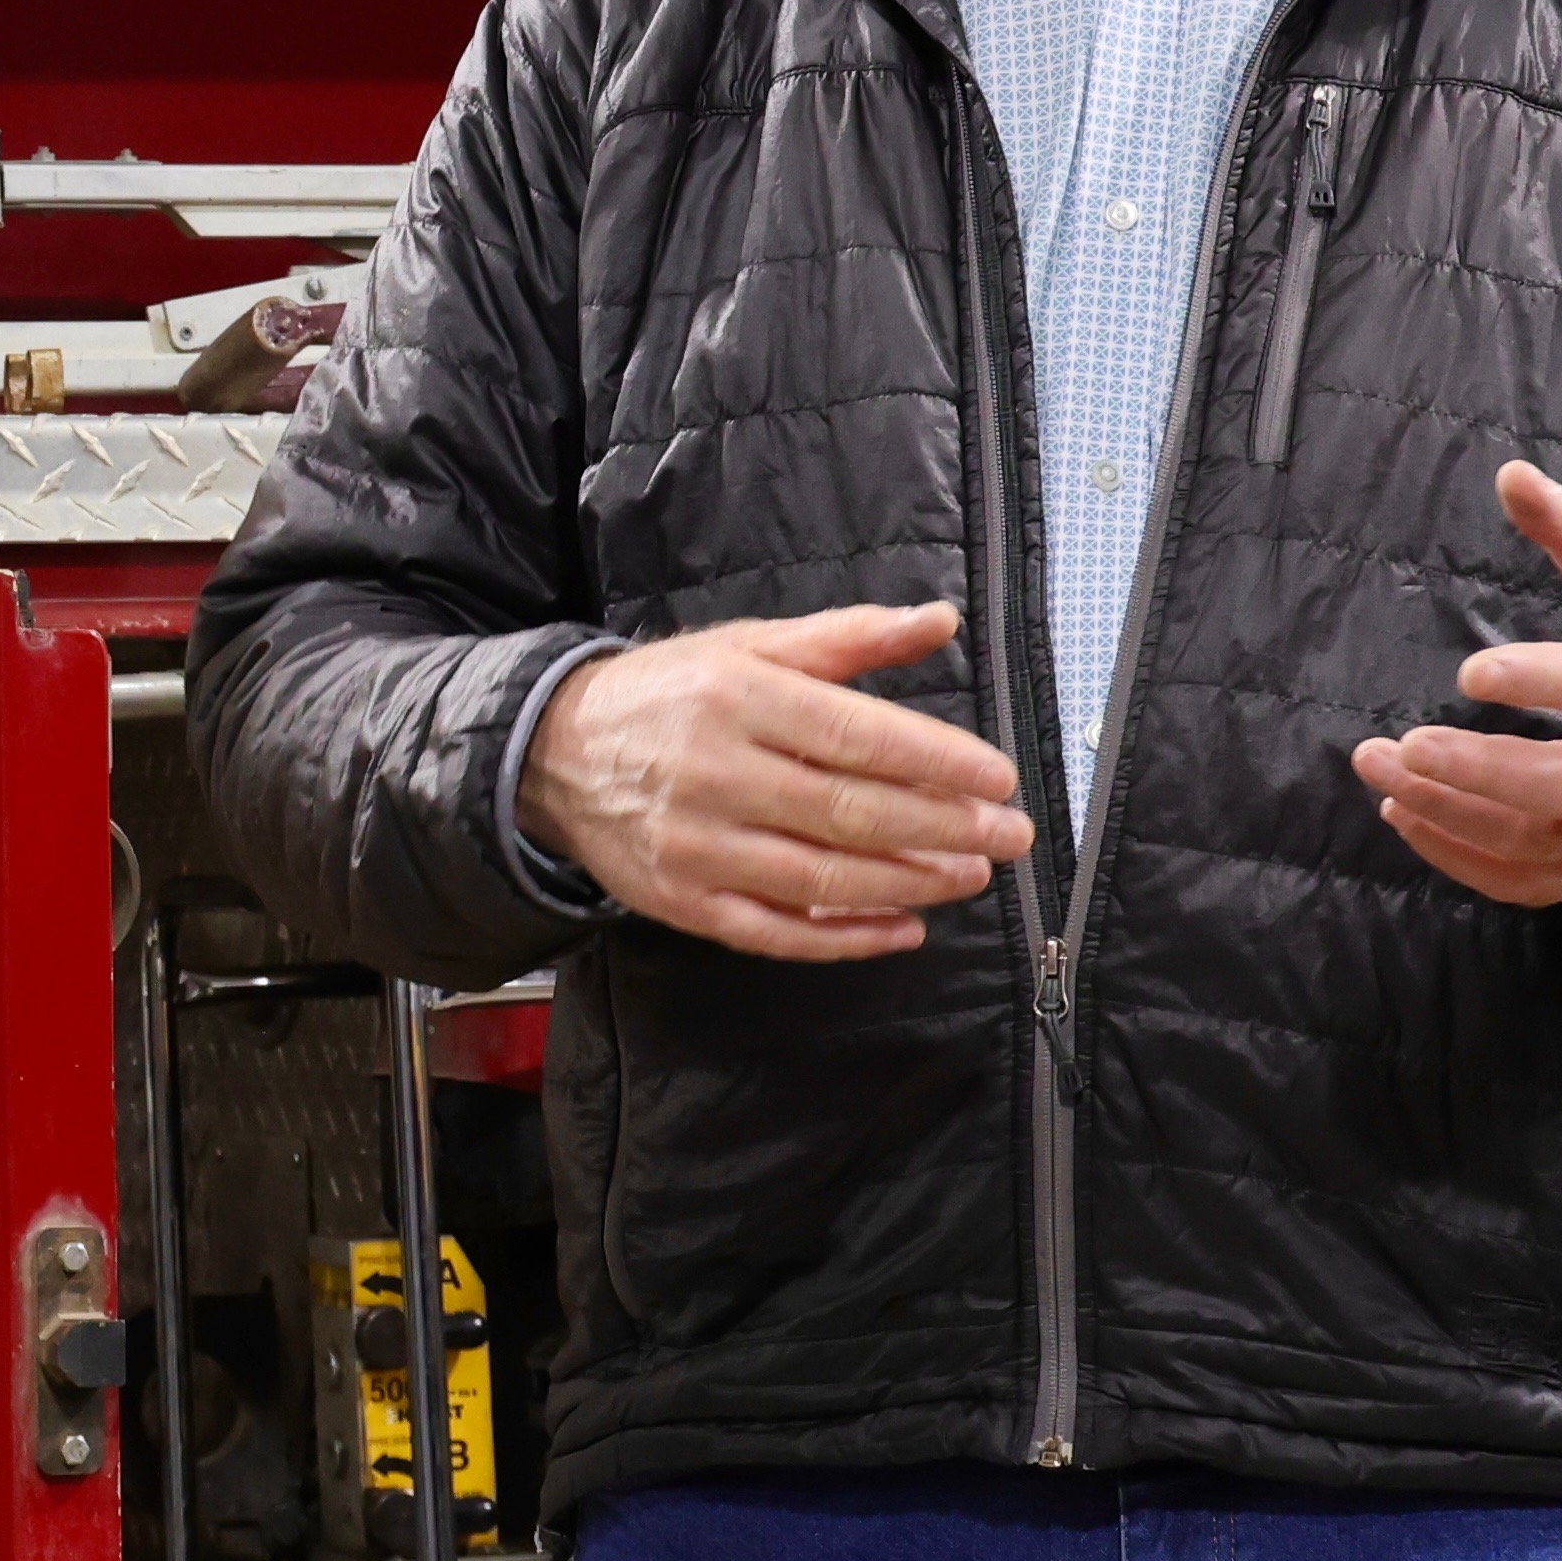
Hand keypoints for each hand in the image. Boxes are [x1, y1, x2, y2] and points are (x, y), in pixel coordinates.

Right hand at [521, 602, 1036, 964]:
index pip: (856, 734)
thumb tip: (937, 620)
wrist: (553, 754)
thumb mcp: (749, 646)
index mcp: (738, 696)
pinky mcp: (682, 902)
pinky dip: (846, 940)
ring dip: (908, 883)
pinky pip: (776, 934)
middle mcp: (714, 771)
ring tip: (970, 876)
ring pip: (820, 879)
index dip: (936, 760)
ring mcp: (695, 845)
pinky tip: (904, 929)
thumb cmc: (670, 695)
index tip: (998, 778)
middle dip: (943, 828)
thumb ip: (847, 638)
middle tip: (1008, 835)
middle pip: (849, 811)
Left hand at [1353, 461, 1561, 907]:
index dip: (1541, 682)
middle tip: (1402, 746)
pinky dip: (1460, 858)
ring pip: (1538, 840)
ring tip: (1379, 770)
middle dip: (1481, 771)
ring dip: (1450, 812)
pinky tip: (1405, 814)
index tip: (1471, 670)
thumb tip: (1509, 473)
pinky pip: (1526, 883)